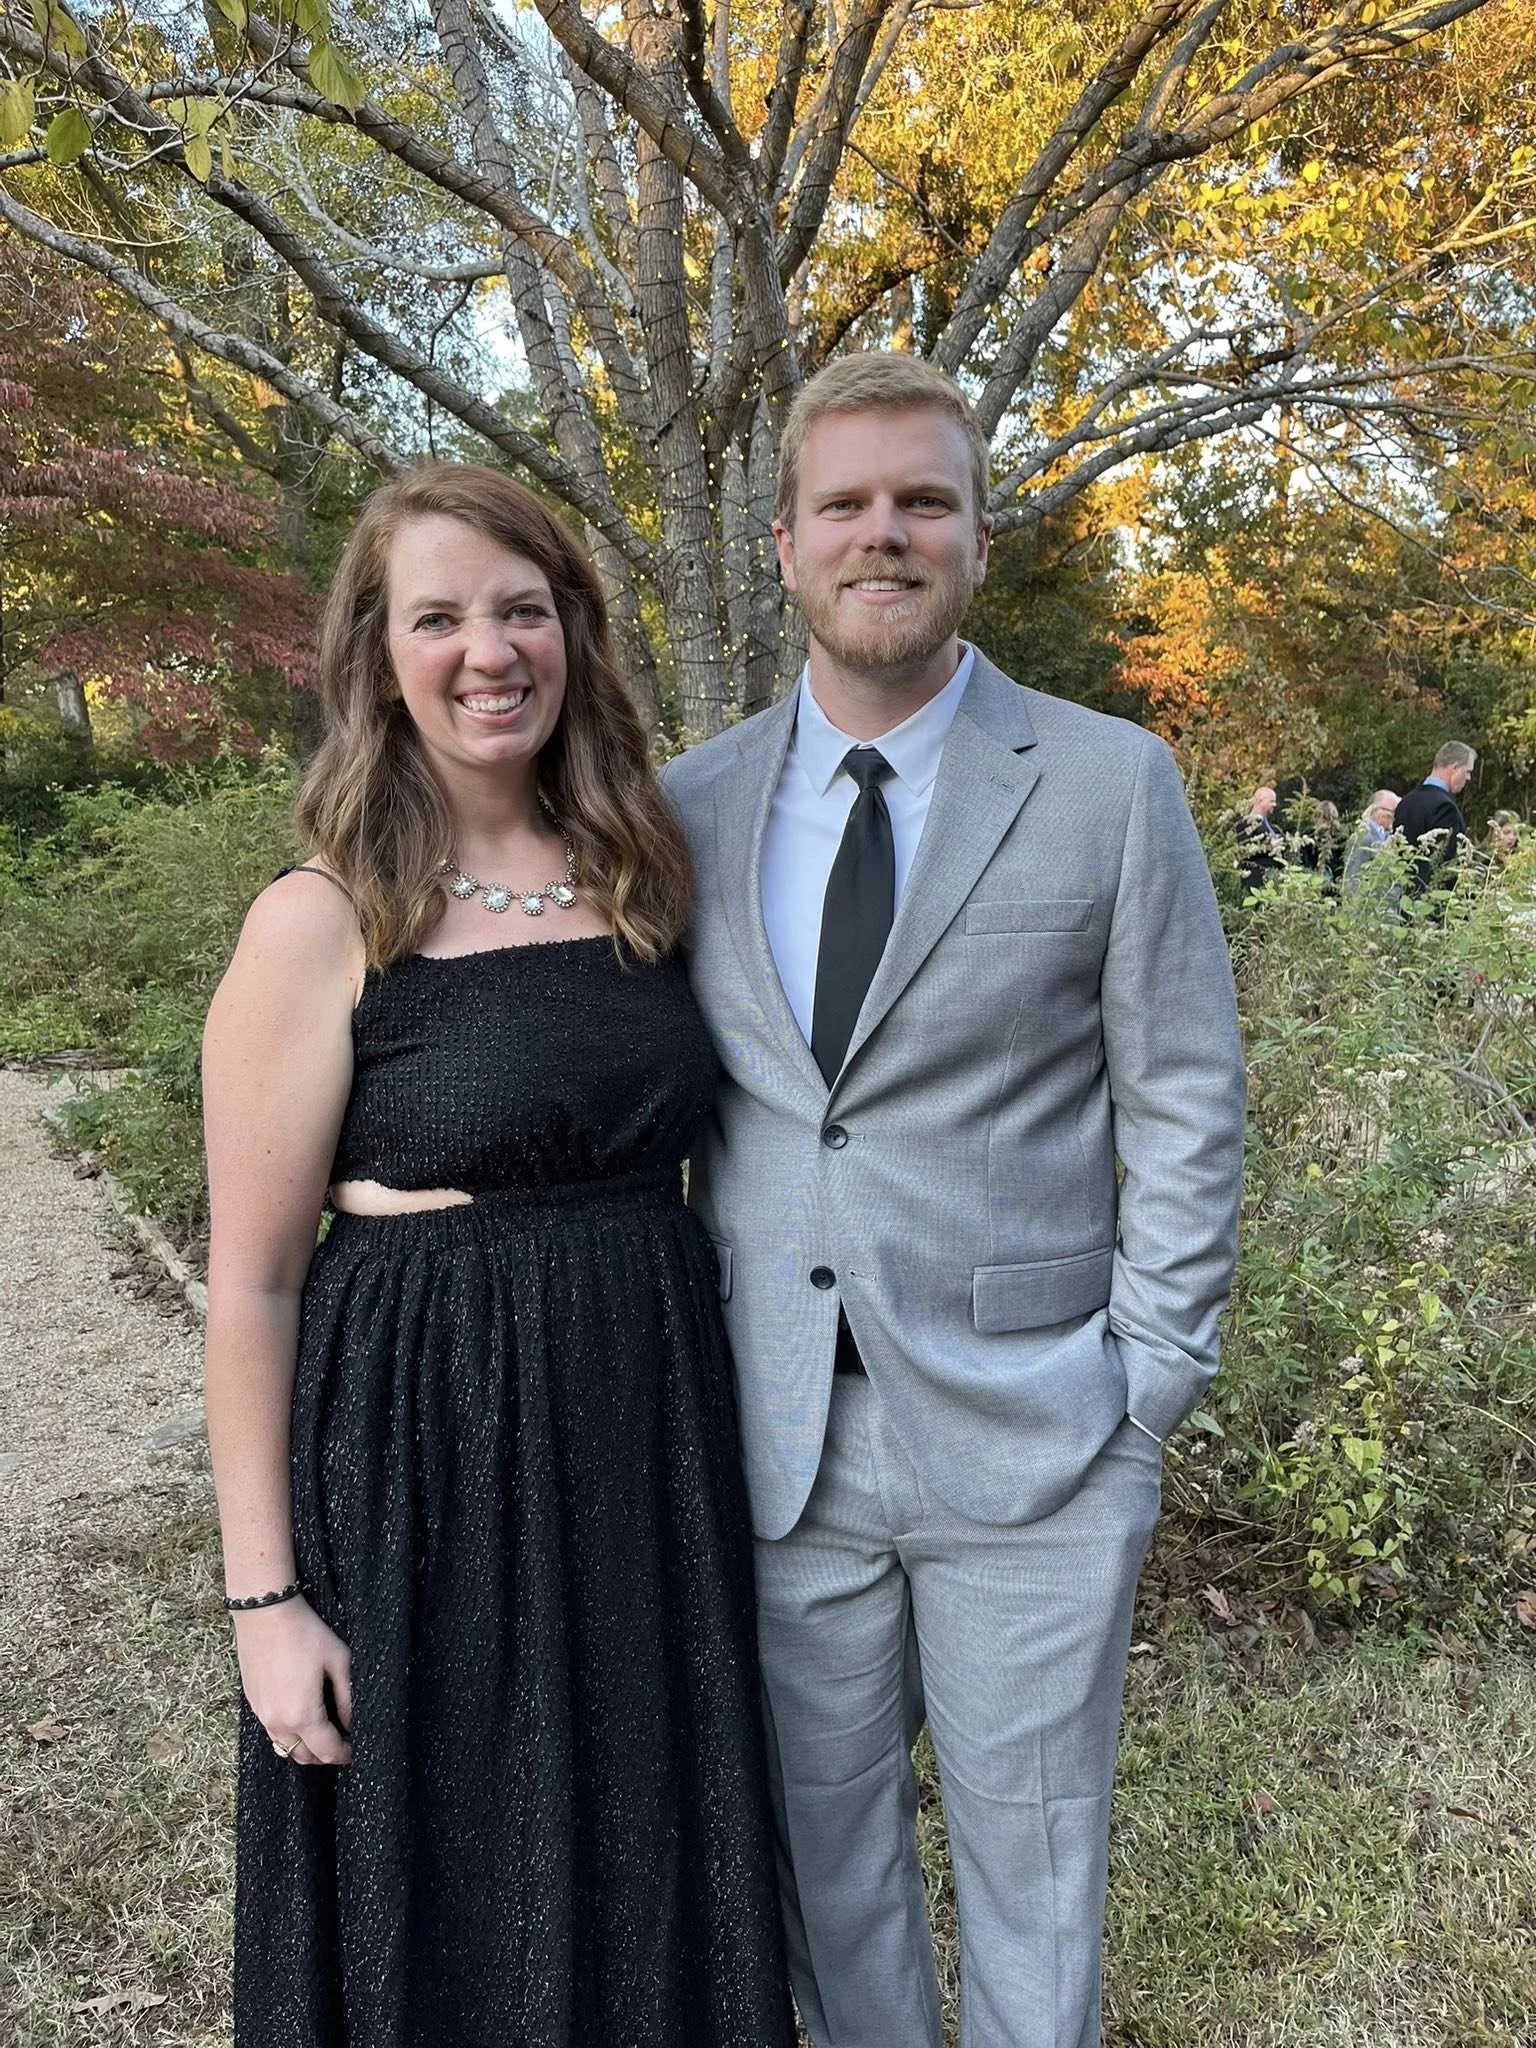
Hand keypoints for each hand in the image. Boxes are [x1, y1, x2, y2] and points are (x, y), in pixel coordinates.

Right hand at [233, 1597, 352, 1765]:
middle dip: (326, 1755)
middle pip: (304, 1757)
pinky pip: (274, 1731)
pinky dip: (291, 1734)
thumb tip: (352, 1724)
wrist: (265, 1614)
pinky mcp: (253, 1703)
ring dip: (307, 1747)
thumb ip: (348, 1698)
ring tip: (326, 1729)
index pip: (327, 1752)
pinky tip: (304, 1714)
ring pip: (286, 1747)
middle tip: (344, 1740)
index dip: (345, 1754)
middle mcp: (278, 1723)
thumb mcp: (338, 1661)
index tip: (357, 1748)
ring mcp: (261, 1714)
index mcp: (301, 1715)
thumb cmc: (305, 1633)